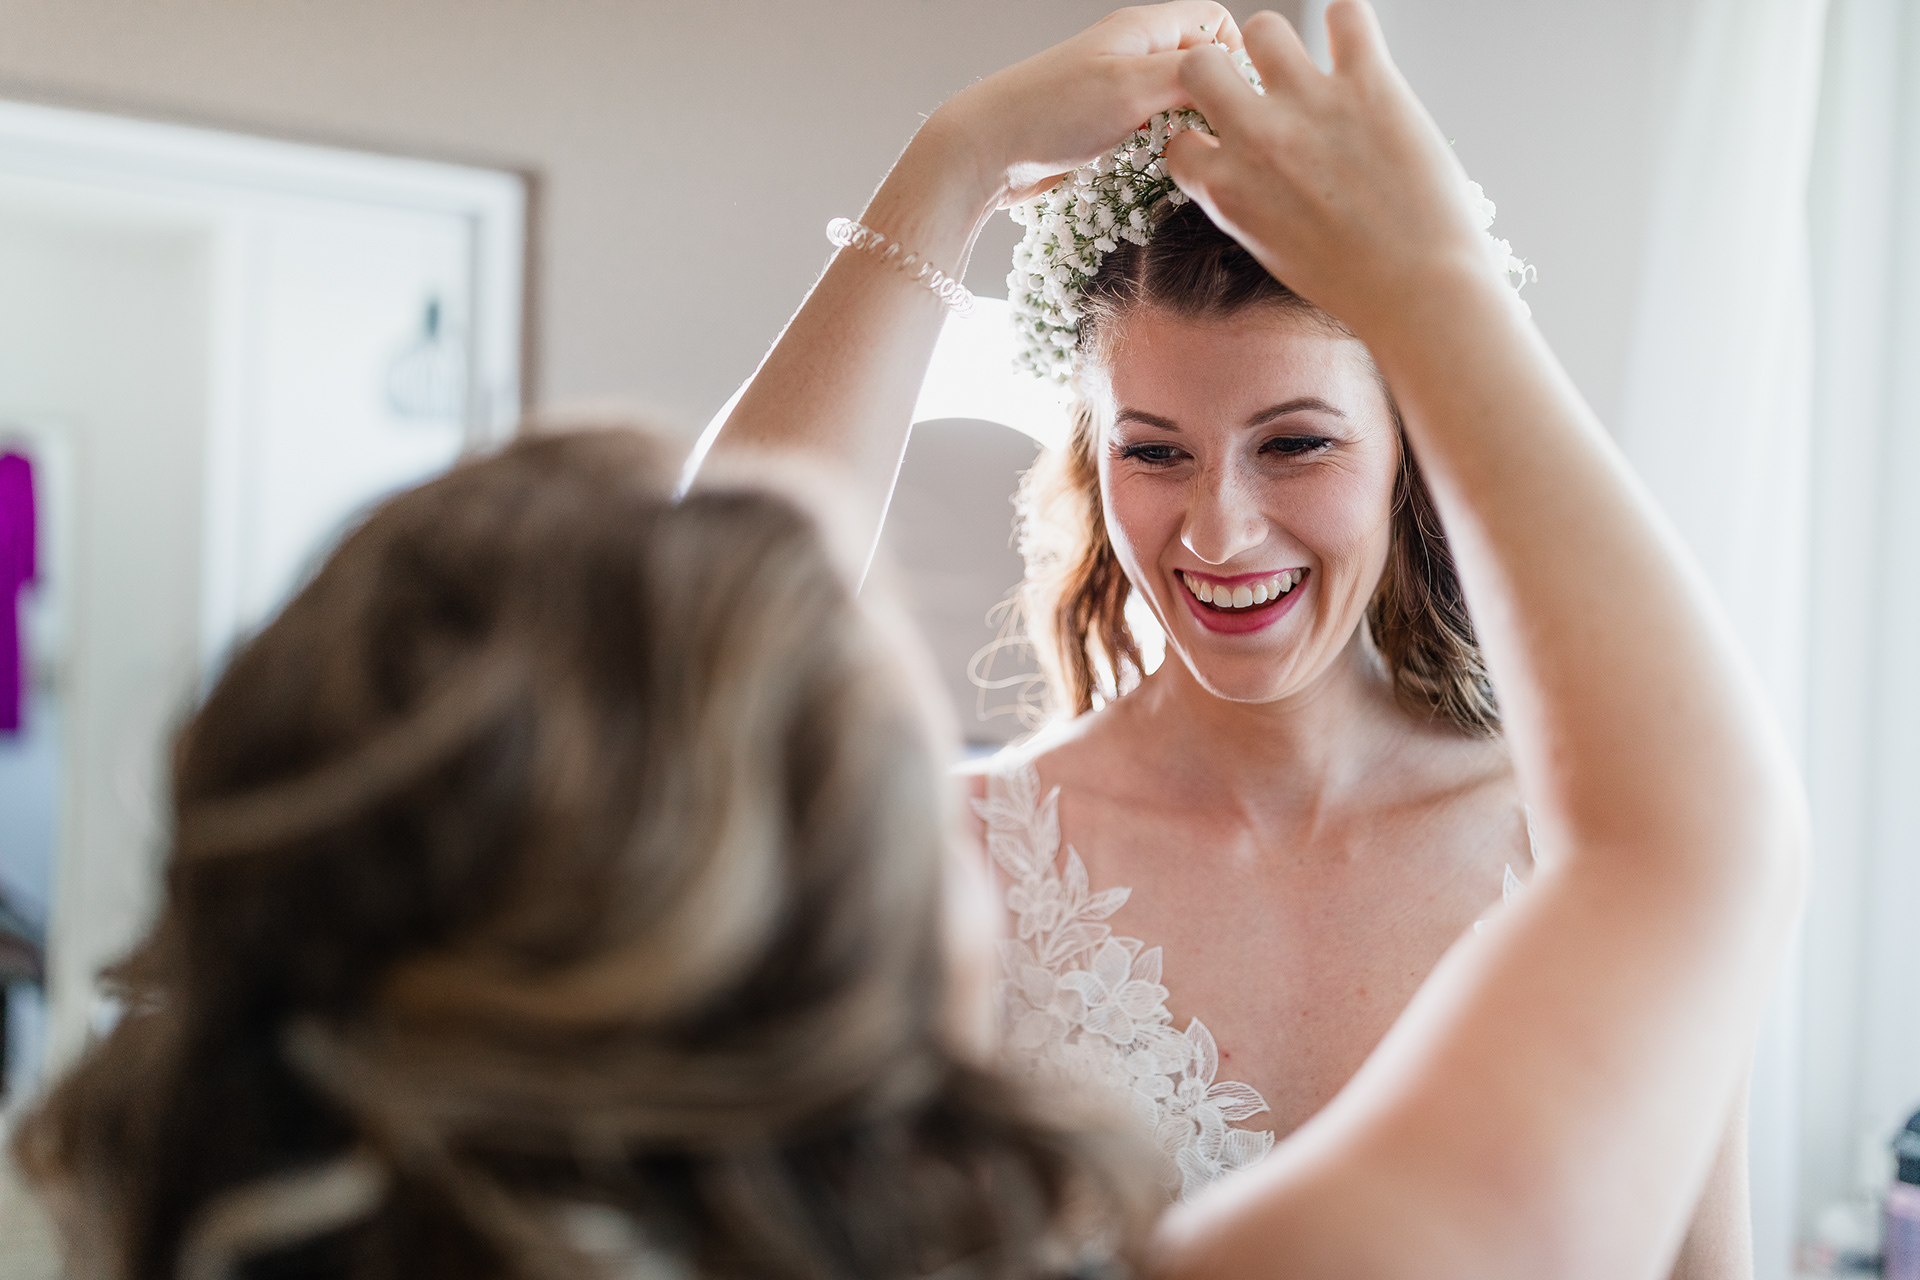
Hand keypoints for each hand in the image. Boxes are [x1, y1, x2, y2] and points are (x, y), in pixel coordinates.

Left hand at [928, 2, 1242, 208]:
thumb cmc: (1051, 112)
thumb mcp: (1132, 86)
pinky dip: (1160, 149)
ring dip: (1186, 129)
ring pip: (1176, 103)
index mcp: (1142, 28)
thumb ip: (1191, 76)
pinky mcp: (1101, 127)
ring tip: (1185, 156)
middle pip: (1199, 66)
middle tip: (1217, 139)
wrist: (983, 150)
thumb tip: (1234, 79)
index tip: (1239, 102)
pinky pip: (1149, 131)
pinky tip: (1155, 170)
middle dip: (1213, 99)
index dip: (1235, 58)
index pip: (1215, 22)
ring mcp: (1115, 90)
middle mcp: (1131, 53)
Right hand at [1163, 2, 1493, 335]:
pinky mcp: (1369, 84)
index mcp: (1226, 189)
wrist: (1419, 291)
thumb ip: (1245, 203)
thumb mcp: (1271, 251)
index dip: (1202, 141)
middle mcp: (1257, 139)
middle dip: (1219, 73)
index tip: (1228, 146)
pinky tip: (1357, 54)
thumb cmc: (1352, 284)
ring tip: (1306, 70)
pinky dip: (1349, 26)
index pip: (1179, 142)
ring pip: (1264, 29)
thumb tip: (1247, 173)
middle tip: (1252, 91)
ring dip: (1278, 46)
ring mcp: (1311, 105)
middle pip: (1200, 66)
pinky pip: (1347, 15)